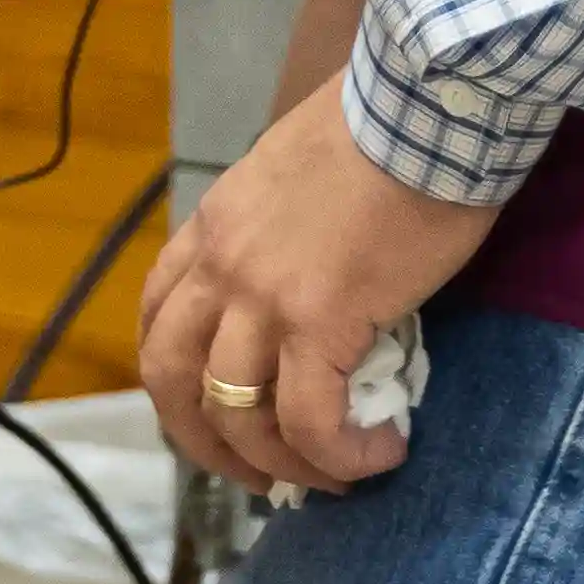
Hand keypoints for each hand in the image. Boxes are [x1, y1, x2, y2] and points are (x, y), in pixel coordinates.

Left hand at [141, 74, 498, 496]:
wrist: (426, 105)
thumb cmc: (384, 125)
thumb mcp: (296, 170)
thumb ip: (282, 225)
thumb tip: (316, 272)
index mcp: (212, 227)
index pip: (156, 316)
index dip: (177, 379)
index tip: (215, 409)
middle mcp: (220, 267)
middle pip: (171, 381)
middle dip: (204, 443)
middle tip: (258, 474)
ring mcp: (262, 298)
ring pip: (234, 416)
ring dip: (277, 465)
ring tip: (332, 477)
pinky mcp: (319, 323)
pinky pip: (310, 421)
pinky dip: (339, 455)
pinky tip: (381, 453)